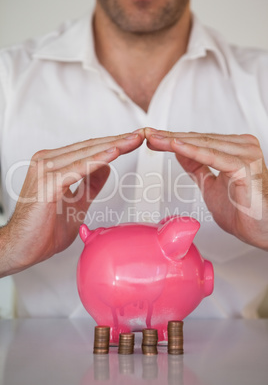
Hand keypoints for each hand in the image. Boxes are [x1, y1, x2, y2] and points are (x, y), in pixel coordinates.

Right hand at [0, 131, 144, 276]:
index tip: (133, 141)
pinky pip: (78, 169)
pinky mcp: (48, 183)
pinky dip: (97, 161)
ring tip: (133, 140)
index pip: (88, 149)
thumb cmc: (43, 229)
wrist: (21, 248)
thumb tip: (106, 168)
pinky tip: (114, 154)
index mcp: (53, 164)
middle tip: (140, 135)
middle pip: (89, 147)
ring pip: (86, 154)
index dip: (113, 144)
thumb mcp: (76, 203)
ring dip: (113, 146)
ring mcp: (46, 170)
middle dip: (118, 141)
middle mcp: (47, 162)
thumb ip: (90, 185)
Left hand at [145, 128, 267, 249]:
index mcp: (235, 149)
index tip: (152, 138)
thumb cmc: (244, 212)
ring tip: (154, 139)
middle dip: (169, 137)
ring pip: (203, 144)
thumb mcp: (210, 186)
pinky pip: (212, 157)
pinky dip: (192, 151)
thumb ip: (198, 167)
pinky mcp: (244, 166)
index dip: (173, 139)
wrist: (264, 232)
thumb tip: (180, 152)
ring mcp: (245, 154)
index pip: (198, 141)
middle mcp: (242, 147)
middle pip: (198, 139)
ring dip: (175, 141)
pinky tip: (174, 146)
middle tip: (147, 134)